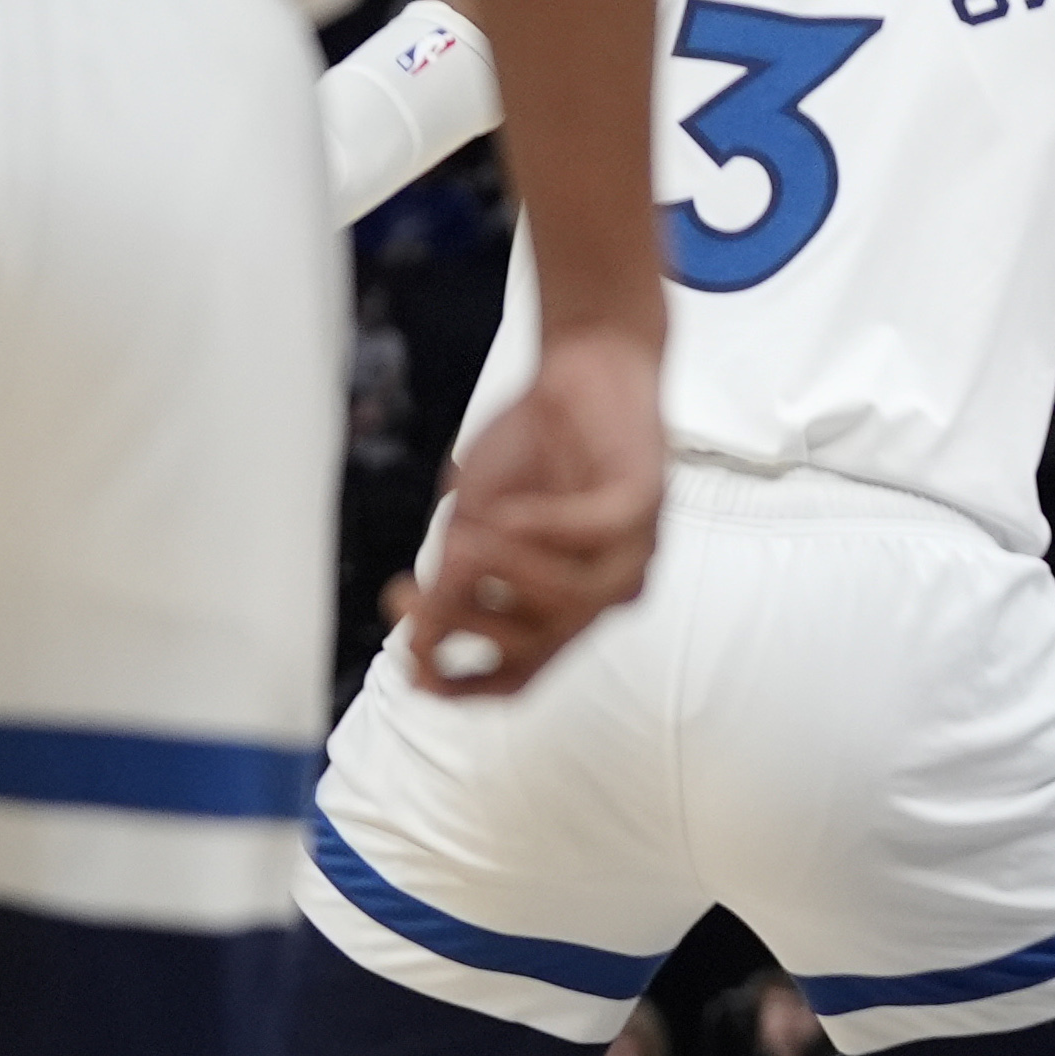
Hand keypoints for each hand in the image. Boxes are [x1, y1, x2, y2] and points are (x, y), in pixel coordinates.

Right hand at [410, 329, 661, 696]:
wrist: (583, 368)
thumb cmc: (529, 448)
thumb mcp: (471, 518)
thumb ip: (454, 571)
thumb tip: (419, 625)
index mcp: (563, 603)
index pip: (520, 673)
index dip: (465, 687)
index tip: (412, 676)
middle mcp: (604, 589)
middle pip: (534, 645)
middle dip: (463, 623)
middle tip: (409, 593)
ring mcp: (632, 550)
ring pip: (570, 599)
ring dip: (504, 572)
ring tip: (462, 537)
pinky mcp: (645, 502)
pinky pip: (594, 533)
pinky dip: (543, 527)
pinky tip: (504, 511)